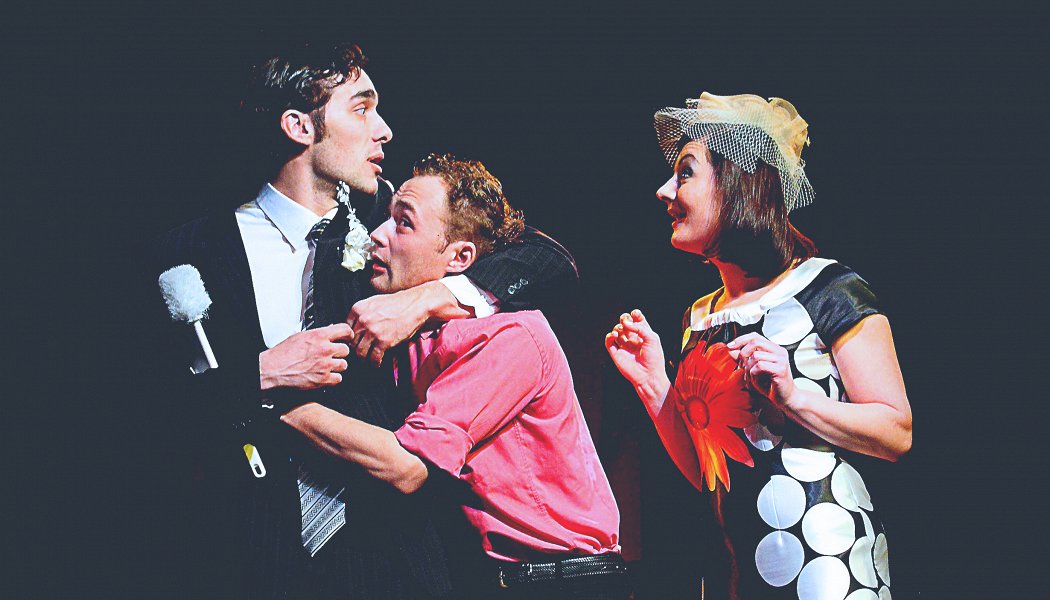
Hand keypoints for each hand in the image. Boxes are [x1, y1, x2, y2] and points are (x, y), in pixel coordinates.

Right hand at [259, 323, 352, 389]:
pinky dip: (333, 378)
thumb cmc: (282, 354)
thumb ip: (318, 334)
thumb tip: (329, 330)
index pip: (345, 330)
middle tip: (332, 355)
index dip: (348, 334)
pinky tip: (325, 375)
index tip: (348, 337)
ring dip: (337, 366)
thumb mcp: (300, 336)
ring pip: (344, 365)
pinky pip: (339, 378)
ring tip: (327, 366)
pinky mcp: (323, 379)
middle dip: (340, 353)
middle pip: (346, 350)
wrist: (273, 369)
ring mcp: (325, 365)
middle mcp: (324, 349)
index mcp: (319, 336)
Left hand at [348, 281, 464, 365]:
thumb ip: (362, 313)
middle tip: (360, 355)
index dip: (350, 338)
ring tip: (367, 361)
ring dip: (363, 359)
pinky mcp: (384, 341)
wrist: (415, 305)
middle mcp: (362, 320)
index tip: (355, 344)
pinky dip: (375, 363)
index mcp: (358, 309)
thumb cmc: (397, 303)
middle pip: (352, 342)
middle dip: (356, 349)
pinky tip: (377, 363)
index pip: (345, 330)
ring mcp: (373, 331)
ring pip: (360, 352)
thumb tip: (355, 327)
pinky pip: (374, 357)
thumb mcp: (374, 303)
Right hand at [605, 309, 669, 402]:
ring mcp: (624, 346)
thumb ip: (640, 328)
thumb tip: (625, 324)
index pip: (637, 320)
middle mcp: (633, 339)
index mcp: (644, 335)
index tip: (635, 314)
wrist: (648, 376)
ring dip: (618, 327)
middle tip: (626, 320)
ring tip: (621, 331)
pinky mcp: (616, 353)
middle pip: (625, 323)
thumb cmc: (654, 358)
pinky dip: (609, 336)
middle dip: (624, 318)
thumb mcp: (652, 338)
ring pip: (617, 331)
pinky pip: (608, 342)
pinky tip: (614, 335)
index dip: (635, 315)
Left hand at [727, 333, 794, 406]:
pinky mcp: (781, 370)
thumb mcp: (753, 369)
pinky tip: (757, 379)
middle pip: (755, 342)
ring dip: (748, 367)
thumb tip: (731, 349)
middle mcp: (779, 351)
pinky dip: (754, 373)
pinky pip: (760, 366)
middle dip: (743, 353)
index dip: (741, 339)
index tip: (729, 346)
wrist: (784, 398)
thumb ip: (743, 358)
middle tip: (740, 366)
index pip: (755, 336)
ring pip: (756, 355)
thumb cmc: (769, 384)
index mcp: (774, 348)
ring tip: (750, 376)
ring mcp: (781, 360)